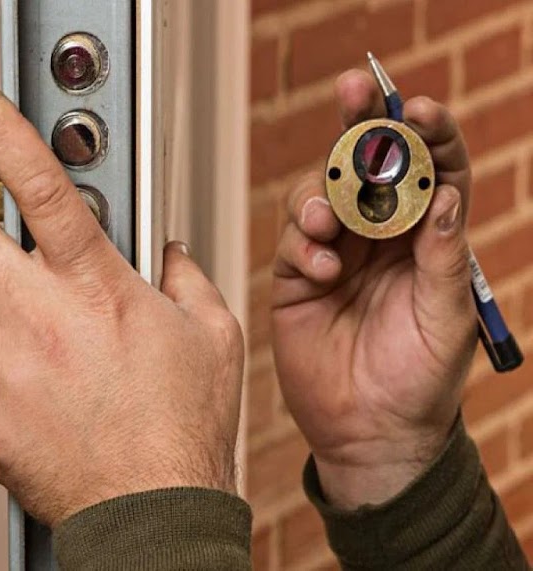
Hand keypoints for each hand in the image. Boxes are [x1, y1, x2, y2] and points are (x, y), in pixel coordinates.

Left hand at [0, 79, 244, 526]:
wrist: (153, 514)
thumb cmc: (183, 431)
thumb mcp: (212, 339)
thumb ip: (186, 280)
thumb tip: (168, 255)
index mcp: (98, 290)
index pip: (47, 192)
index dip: (8, 136)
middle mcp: (42, 323)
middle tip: (19, 277)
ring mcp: (5, 373)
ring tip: (30, 348)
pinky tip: (28, 401)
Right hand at [271, 70, 475, 508]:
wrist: (369, 433)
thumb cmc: (418, 383)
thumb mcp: (446, 319)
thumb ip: (445, 257)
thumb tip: (446, 195)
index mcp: (427, 243)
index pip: (428, 173)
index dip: (423, 136)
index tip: (415, 111)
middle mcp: (381, 241)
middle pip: (370, 169)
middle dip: (362, 128)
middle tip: (354, 93)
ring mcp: (337, 256)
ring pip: (322, 196)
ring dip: (322, 196)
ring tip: (327, 221)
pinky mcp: (298, 279)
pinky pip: (294, 243)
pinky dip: (303, 245)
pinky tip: (321, 270)